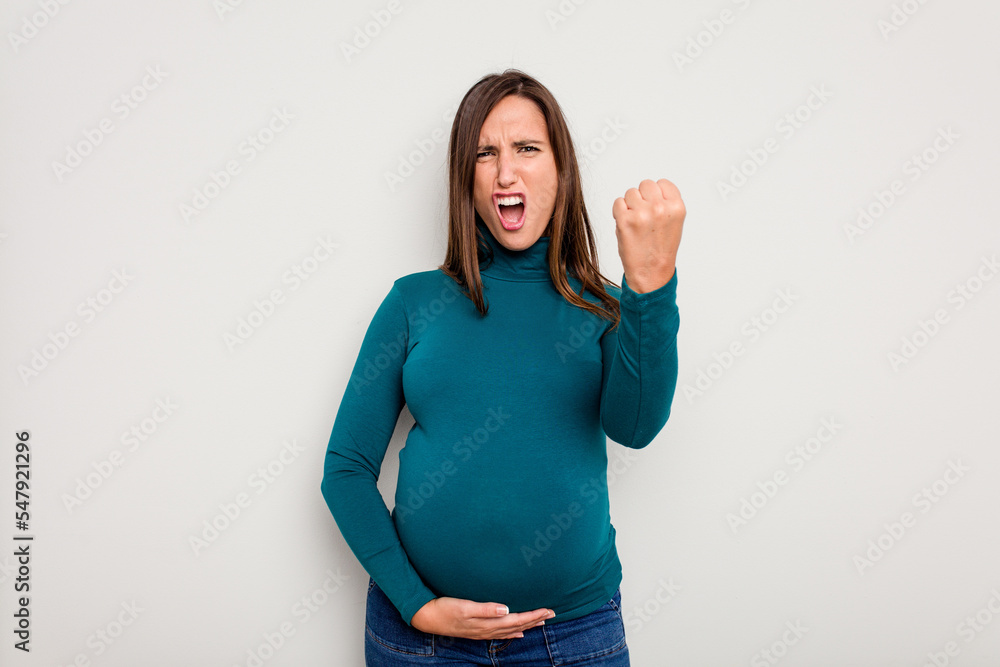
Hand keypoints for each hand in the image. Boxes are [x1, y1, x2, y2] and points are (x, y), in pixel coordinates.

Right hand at [410, 596, 554, 639]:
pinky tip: (518, 634)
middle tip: (552, 614)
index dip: (533, 615)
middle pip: (517, 625)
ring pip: (511, 631)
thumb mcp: (464, 606)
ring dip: (526, 626)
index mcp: (487, 622)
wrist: (427, 617)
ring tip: (540, 622)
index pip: (516, 619)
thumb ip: (486, 609)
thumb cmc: (445, 608)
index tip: (548, 610)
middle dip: (535, 620)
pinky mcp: (477, 630)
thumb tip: (506, 609)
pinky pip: (500, 634)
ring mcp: (482, 631)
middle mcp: (487, 629)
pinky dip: (512, 633)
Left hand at [612, 178, 685, 293]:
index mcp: (676, 207)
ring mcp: (642, 213)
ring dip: (630, 205)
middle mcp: (660, 208)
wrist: (651, 273)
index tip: (655, 207)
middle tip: (644, 216)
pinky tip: (627, 225)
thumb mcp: (674, 223)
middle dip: (643, 197)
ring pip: (630, 192)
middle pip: (646, 184)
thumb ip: (666, 203)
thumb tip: (651, 189)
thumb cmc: (660, 249)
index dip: (656, 194)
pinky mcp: (625, 220)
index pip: (662, 183)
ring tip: (636, 223)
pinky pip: (618, 202)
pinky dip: (619, 212)